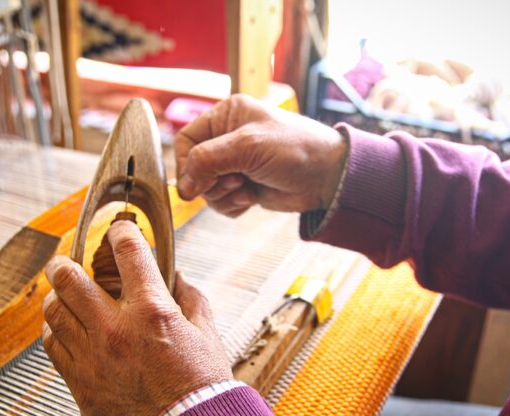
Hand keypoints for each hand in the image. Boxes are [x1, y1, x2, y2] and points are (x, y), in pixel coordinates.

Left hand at [42, 221, 232, 415]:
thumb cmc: (202, 388)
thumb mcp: (206, 334)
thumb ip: (191, 299)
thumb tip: (177, 277)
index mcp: (151, 310)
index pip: (126, 251)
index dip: (119, 231)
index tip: (117, 230)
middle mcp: (116, 328)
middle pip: (69, 278)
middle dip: (64, 263)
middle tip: (65, 262)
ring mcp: (94, 356)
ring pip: (53, 311)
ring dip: (56, 297)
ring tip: (61, 296)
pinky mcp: (81, 384)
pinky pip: (53, 346)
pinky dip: (54, 331)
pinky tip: (62, 330)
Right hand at [175, 94, 347, 216]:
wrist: (328, 177)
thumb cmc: (295, 149)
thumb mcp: (247, 147)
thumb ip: (208, 161)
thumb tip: (182, 187)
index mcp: (226, 115)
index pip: (186, 140)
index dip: (186, 163)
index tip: (195, 182)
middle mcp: (228, 138)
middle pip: (193, 169)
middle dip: (211, 182)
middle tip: (235, 181)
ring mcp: (236, 164)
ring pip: (206, 189)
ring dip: (223, 196)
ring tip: (247, 189)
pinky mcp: (244, 186)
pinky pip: (221, 202)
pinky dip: (233, 205)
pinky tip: (252, 198)